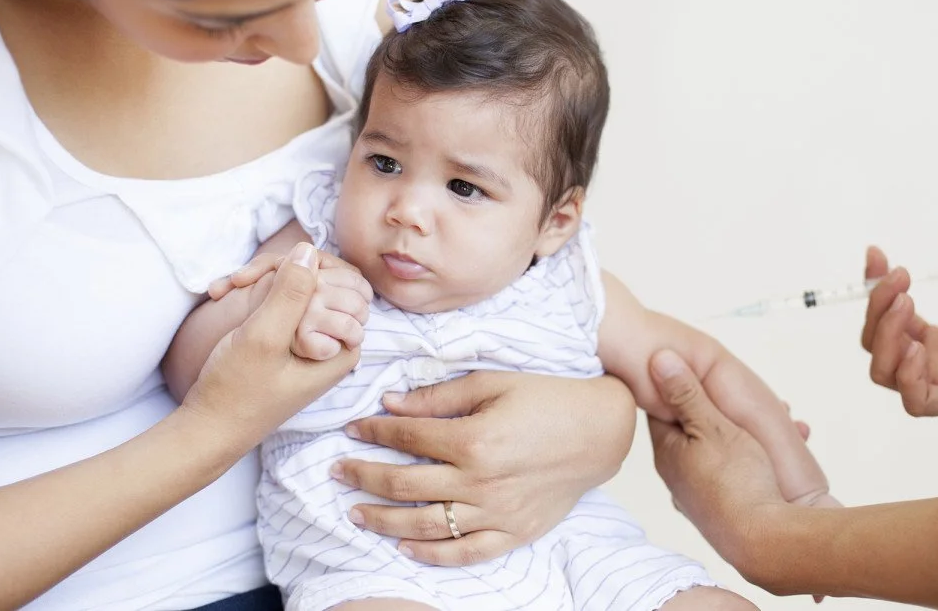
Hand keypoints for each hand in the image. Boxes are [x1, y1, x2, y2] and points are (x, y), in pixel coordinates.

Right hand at [182, 243, 360, 447]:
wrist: (209, 424)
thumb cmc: (236, 390)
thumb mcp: (264, 337)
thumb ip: (290, 294)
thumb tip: (309, 250)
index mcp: (344, 347)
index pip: (346, 283)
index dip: (307, 272)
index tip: (266, 278)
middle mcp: (334, 342)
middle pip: (324, 280)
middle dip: (282, 272)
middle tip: (240, 281)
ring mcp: (312, 339)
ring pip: (300, 286)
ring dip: (265, 278)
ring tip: (228, 288)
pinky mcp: (290, 337)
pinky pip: (283, 299)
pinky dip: (257, 290)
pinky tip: (224, 293)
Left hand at [328, 372, 635, 565]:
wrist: (600, 431)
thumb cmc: (548, 399)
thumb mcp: (492, 383)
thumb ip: (439, 396)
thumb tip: (391, 403)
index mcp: (475, 440)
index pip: (407, 438)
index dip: (374, 432)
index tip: (352, 428)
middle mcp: (482, 482)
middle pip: (406, 486)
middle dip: (365, 477)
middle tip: (338, 471)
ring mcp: (498, 513)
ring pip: (427, 526)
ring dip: (384, 521)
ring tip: (356, 513)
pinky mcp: (515, 532)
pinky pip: (466, 553)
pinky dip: (432, 555)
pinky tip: (404, 547)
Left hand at [646, 349, 789, 582]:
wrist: (767, 543)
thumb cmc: (738, 482)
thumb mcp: (711, 426)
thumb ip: (685, 393)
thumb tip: (656, 358)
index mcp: (668, 452)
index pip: (663, 408)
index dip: (684, 384)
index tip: (706, 370)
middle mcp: (680, 475)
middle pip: (698, 428)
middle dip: (728, 409)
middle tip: (760, 395)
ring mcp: (704, 493)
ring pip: (727, 449)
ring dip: (754, 431)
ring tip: (786, 415)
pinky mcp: (730, 507)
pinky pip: (745, 470)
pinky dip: (765, 454)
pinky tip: (793, 442)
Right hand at [862, 218, 937, 429]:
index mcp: (931, 338)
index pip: (883, 315)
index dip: (873, 286)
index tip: (878, 254)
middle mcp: (927, 361)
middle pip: (873, 342)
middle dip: (877, 307)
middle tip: (901, 278)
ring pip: (882, 372)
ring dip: (884, 337)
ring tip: (907, 306)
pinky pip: (914, 400)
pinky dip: (907, 375)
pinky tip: (919, 348)